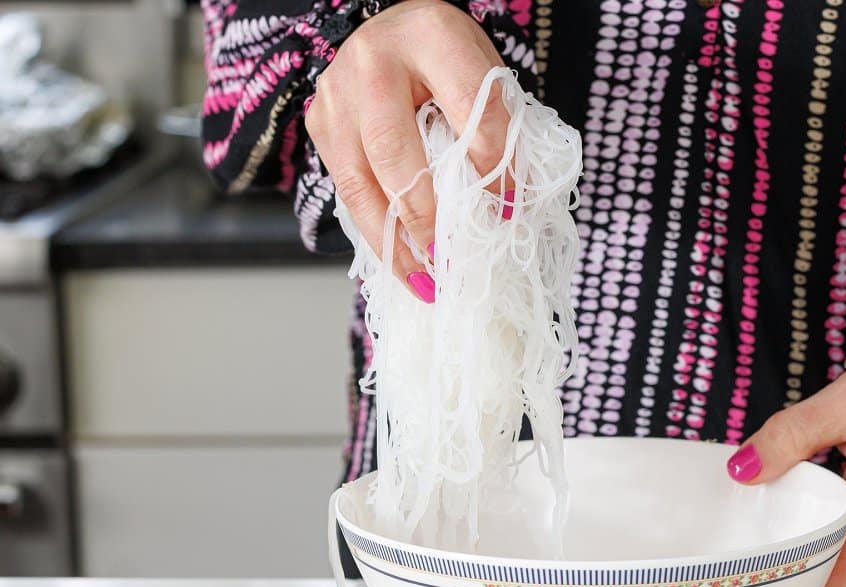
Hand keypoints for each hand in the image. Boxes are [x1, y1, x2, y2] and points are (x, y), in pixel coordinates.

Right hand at [305, 0, 509, 300]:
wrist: (394, 30)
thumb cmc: (446, 59)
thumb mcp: (486, 74)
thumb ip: (497, 128)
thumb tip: (506, 206)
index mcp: (431, 35)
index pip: (470, 110)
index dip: (493, 167)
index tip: (509, 209)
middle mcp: (372, 61)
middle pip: (394, 151)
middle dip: (424, 215)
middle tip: (448, 259)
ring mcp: (336, 94)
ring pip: (358, 181)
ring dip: (392, 241)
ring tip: (422, 282)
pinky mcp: (320, 122)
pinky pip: (346, 190)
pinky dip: (374, 232)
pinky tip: (399, 263)